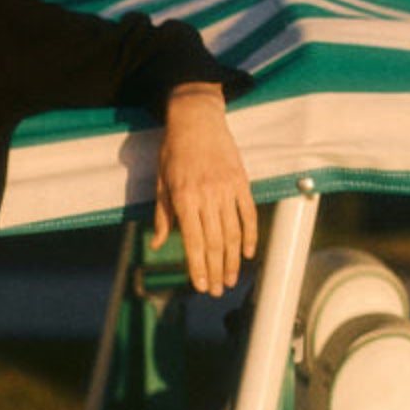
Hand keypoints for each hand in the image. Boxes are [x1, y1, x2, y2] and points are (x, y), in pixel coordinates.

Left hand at [152, 83, 256, 296]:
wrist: (196, 119)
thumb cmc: (173, 152)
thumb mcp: (161, 183)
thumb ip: (163, 216)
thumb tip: (159, 245)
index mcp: (184, 198)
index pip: (194, 242)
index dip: (198, 267)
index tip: (200, 286)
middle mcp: (207, 196)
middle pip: (215, 242)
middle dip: (216, 270)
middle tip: (217, 291)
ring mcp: (227, 189)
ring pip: (233, 232)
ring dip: (232, 259)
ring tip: (231, 279)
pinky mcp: (241, 181)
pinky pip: (248, 213)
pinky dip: (249, 235)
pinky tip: (247, 254)